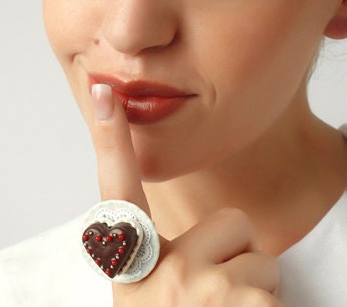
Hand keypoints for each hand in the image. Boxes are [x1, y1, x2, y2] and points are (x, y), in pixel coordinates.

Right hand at [89, 84, 280, 305]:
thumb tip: (169, 231)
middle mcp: (162, 271)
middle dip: (230, 255)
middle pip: (230, 224)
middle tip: (209, 298)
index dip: (109, 138)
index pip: (116, 187)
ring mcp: (205, 292)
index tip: (104, 92)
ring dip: (250, 288)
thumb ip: (156, 260)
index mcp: (131, 266)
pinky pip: (275, 289)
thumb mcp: (144, 297)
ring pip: (260, 259)